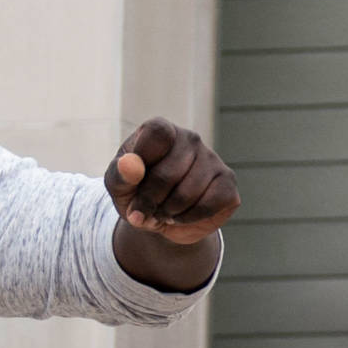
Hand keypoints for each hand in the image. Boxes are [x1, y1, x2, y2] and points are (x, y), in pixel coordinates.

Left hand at [107, 120, 239, 243]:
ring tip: (162, 211)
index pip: (157, 133)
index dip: (143, 161)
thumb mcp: (119, 186)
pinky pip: (208, 204)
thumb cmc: (136, 193)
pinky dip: (188, 217)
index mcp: (161, 129)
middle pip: (169, 173)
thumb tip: (129, 164)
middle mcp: (190, 138)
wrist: (160, 217)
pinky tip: (182, 215)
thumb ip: (120, 174)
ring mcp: (212, 158)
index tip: (133, 181)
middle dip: (150, 200)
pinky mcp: (228, 181)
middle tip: (142, 210)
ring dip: (168, 212)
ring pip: (189, 193)